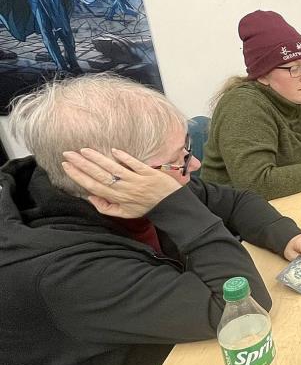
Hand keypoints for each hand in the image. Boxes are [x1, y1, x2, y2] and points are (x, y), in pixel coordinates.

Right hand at [61, 148, 181, 217]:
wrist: (171, 206)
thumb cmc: (146, 208)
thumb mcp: (124, 214)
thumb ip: (106, 207)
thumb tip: (90, 197)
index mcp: (117, 198)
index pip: (93, 186)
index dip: (78, 176)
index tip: (66, 166)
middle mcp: (124, 189)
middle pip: (99, 175)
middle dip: (82, 164)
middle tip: (68, 154)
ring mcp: (137, 180)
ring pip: (113, 168)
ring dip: (98, 158)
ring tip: (84, 150)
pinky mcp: (149, 173)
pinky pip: (135, 164)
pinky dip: (124, 158)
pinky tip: (114, 150)